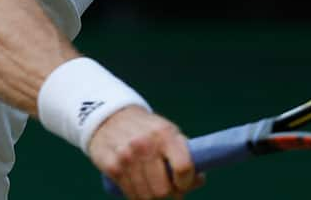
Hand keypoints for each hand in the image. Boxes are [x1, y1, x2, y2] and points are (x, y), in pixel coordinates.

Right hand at [89, 106, 204, 199]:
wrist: (110, 117)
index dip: (187, 182)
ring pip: (146, 196)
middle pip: (163, 190)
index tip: (184, 184)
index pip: (183, 167)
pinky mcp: (112, 167)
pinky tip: (140, 186)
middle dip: (169, 194)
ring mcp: (126, 157)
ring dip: (153, 197)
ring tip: (154, 187)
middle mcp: (145, 144)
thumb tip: (199, 181)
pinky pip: (130, 195)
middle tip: (169, 189)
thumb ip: (185, 155)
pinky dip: (137, 195)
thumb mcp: (169, 132)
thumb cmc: (148, 130)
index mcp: (165, 134)